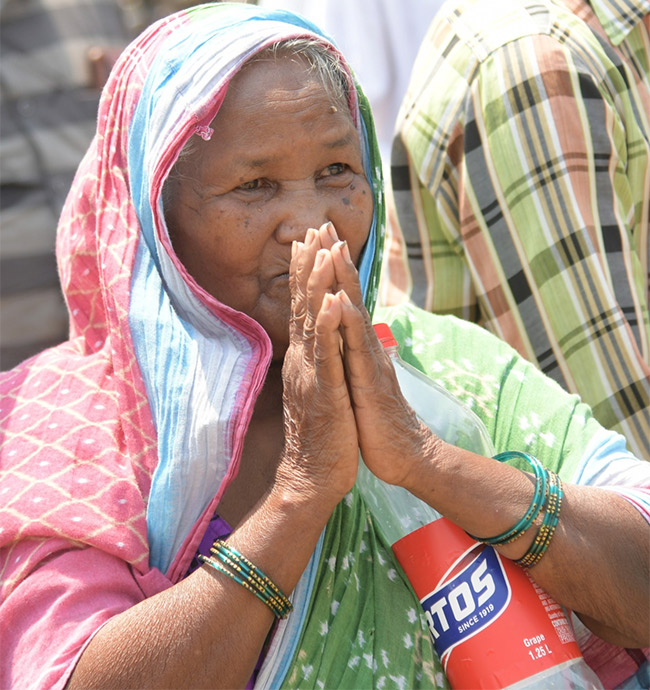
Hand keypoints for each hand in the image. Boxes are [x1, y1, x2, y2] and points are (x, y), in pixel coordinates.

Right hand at [277, 224, 359, 504]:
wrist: (314, 476)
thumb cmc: (321, 434)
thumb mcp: (318, 388)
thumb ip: (316, 360)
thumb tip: (316, 338)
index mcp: (305, 358)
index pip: (303, 308)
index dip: (305, 273)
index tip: (308, 240)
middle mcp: (303, 359)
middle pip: (303, 304)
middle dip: (308, 265)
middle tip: (311, 229)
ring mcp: (312, 374)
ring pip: (313, 322)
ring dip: (317, 284)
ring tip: (322, 250)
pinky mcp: (325, 392)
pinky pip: (327, 354)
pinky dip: (329, 326)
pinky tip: (334, 301)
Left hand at [321, 228, 438, 487]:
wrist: (404, 455)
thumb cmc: (376, 420)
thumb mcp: (357, 381)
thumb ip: (351, 356)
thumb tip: (343, 336)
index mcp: (357, 347)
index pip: (341, 300)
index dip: (329, 271)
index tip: (315, 240)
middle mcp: (364, 347)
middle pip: (349, 295)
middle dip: (336, 259)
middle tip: (325, 223)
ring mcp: (369, 362)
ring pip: (353, 313)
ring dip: (344, 279)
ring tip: (333, 246)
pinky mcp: (370, 383)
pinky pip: (356, 349)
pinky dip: (348, 322)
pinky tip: (341, 301)